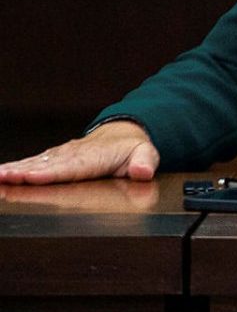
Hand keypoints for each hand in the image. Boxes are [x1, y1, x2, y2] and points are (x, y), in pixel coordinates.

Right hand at [0, 121, 160, 184]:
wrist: (123, 134)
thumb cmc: (133, 149)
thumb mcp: (147, 154)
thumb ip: (145, 162)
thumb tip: (143, 172)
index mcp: (95, 157)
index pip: (71, 167)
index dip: (52, 172)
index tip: (33, 176)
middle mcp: (74, 155)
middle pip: (46, 165)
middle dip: (24, 172)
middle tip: (3, 177)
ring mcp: (62, 155)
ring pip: (35, 163)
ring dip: (14, 170)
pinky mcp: (54, 157)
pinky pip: (33, 163)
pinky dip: (16, 168)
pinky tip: (1, 174)